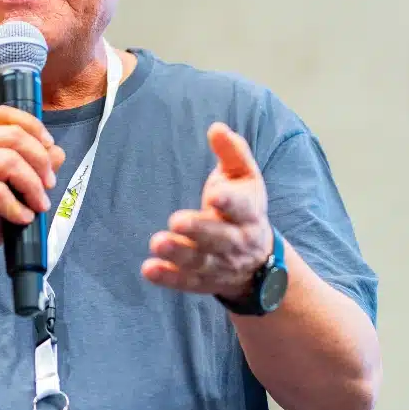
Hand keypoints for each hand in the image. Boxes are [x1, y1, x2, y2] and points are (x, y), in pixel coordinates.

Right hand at [0, 105, 64, 278]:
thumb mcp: (11, 192)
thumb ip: (31, 169)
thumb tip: (57, 152)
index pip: (3, 114)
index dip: (32, 125)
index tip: (49, 146)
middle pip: (12, 135)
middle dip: (40, 160)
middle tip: (49, 185)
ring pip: (9, 161)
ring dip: (33, 186)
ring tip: (39, 206)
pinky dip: (18, 207)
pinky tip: (22, 218)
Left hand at [142, 122, 272, 298]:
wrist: (259, 259)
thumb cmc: (243, 206)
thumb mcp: (245, 177)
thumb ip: (232, 153)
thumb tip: (217, 128)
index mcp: (249, 212)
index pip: (242, 206)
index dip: (230, 201)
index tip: (214, 194)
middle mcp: (237, 241)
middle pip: (220, 238)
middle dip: (199, 230)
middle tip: (176, 220)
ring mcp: (221, 264)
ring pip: (201, 261)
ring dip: (179, 254)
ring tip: (157, 243)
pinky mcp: (204, 281)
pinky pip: (187, 282)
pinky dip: (169, 277)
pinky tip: (149, 269)